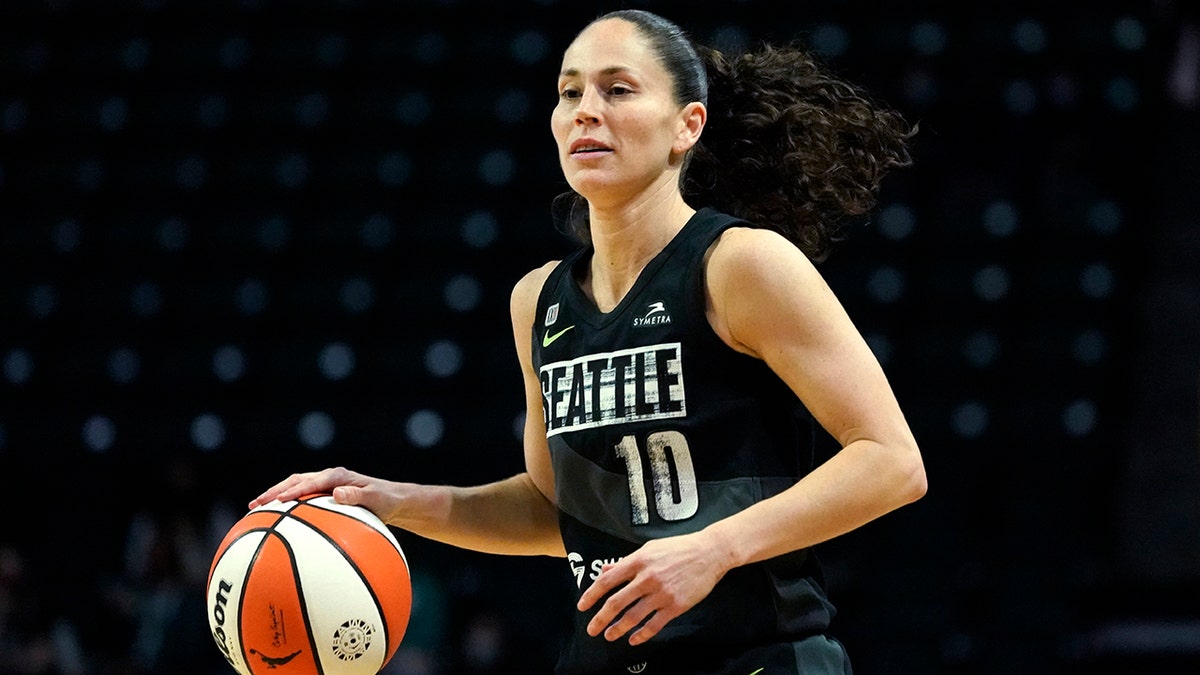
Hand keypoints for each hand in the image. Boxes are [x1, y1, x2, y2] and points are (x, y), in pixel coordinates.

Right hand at [248, 466, 395, 520]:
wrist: (392, 501)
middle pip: (295, 481)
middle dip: (274, 491)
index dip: (295, 490)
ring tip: (254, 510)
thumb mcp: (377, 499)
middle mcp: (328, 478)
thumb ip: (359, 496)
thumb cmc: (386, 501)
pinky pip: (300, 500)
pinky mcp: (322, 496)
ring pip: (294, 488)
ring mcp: (324, 486)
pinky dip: (286, 508)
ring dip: (275, 497)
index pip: (312, 481)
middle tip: (255, 505)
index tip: (279, 500)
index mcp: (338, 476)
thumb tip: (337, 493)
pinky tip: (273, 523)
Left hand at [576, 531, 733, 645]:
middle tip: (592, 629)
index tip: (582, 606)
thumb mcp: (649, 549)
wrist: (709, 553)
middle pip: (616, 602)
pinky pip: (654, 625)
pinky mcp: (676, 606)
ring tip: (609, 636)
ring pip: (633, 616)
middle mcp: (647, 578)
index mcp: (638, 561)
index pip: (607, 581)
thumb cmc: (678, 548)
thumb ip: (626, 561)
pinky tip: (634, 639)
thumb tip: (605, 571)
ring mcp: (662, 593)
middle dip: (601, 618)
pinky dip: (642, 634)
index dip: (591, 595)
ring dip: (618, 629)